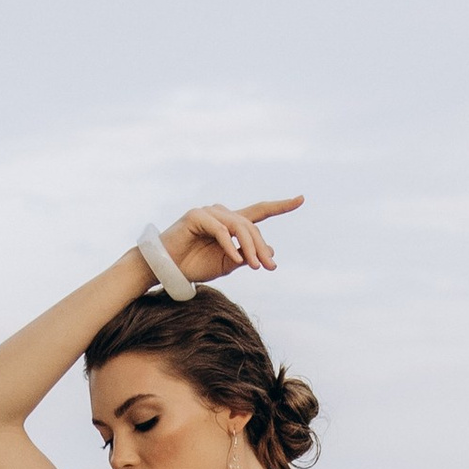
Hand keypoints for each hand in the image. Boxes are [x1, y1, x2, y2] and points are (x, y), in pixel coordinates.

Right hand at [161, 195, 300, 283]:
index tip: (301, 199)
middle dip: (262, 247)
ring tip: (255, 266)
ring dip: (250, 247)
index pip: (259, 211)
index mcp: (230, 223)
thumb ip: (247, 256)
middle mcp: (221, 213)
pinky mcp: (196, 216)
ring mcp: (209, 212)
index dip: (280, 206)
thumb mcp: (226, 265)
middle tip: (270, 267)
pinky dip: (230, 245)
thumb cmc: (194, 265)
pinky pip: (220, 230)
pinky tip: (237, 260)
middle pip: (251, 225)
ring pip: (238, 226)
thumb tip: (271, 251)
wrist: (167, 269)